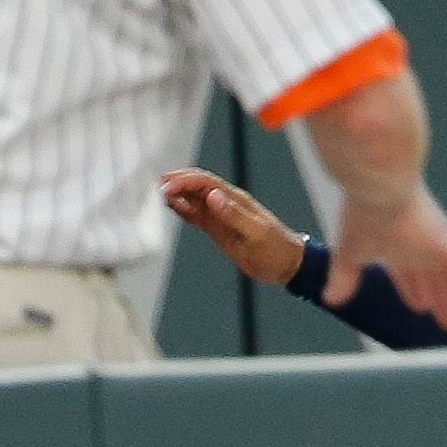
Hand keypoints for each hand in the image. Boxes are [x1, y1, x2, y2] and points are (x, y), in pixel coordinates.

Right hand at [159, 169, 304, 285]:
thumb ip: (234, 215)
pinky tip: (174, 207)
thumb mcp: (257, 233)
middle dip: (178, 183)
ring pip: (195, 199)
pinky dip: (184, 210)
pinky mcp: (219, 230)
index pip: (206, 182)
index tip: (168, 187)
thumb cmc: (276, 249)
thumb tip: (213, 196)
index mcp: (236, 200)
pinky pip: (198, 216)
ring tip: (161, 195)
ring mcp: (222, 216)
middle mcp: (227, 204)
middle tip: (159, 187)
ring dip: (179, 194)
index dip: (185, 181)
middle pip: (197, 186)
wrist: (287, 265)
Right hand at [331, 187, 446, 337]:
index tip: (421, 307)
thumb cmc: (362, 215)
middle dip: (439, 300)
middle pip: (434, 279)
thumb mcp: (350, 253)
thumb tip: (330, 299)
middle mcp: (420, 245)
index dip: (414, 290)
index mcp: (397, 244)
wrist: (378, 190)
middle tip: (445, 321)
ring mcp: (437, 247)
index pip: (408, 272)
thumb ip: (344, 278)